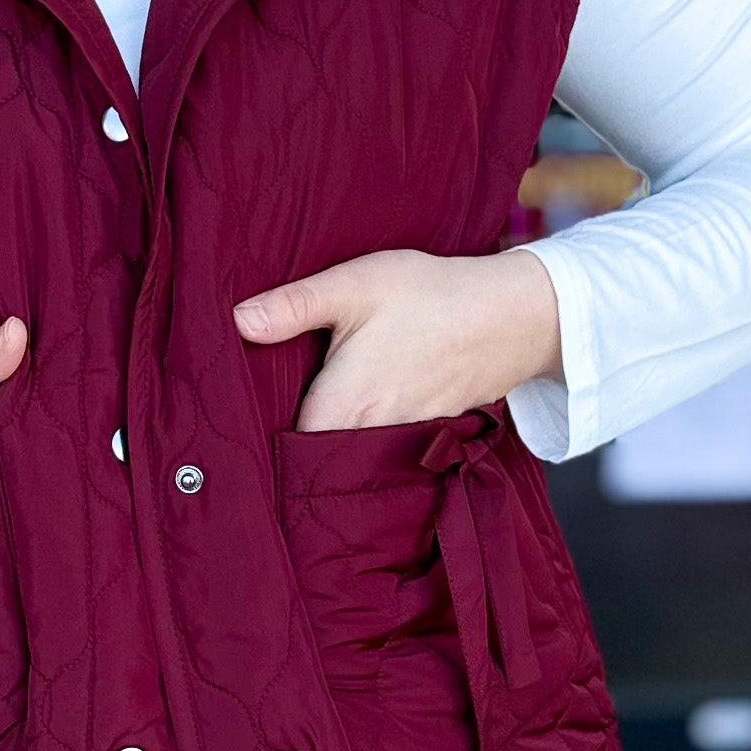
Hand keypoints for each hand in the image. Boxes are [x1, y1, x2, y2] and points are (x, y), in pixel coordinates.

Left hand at [233, 248, 559, 432]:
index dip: (262, 449)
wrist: (513, 316)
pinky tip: (358, 426)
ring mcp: (402, 440)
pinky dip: (368, 445)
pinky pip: (385, 453)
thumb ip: (294, 306)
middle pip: (318, 464)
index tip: (240, 446)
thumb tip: (237, 321)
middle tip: (263, 450)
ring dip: (331, 455)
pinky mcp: (426, 435)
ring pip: (352, 461)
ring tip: (305, 443)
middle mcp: (370, 435)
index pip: (286, 453)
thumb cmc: (431, 296)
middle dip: (294, 462)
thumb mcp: (355, 286)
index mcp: (342, 406)